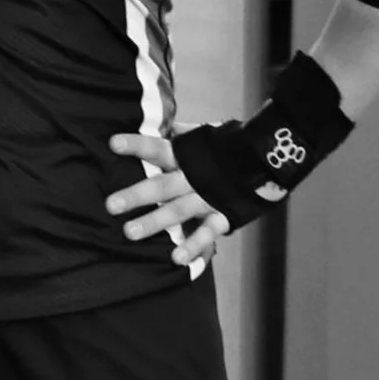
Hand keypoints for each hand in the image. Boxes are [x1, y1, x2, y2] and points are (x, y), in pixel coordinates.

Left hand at [106, 134, 229, 266]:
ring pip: (178, 211)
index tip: (113, 144)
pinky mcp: (223, 215)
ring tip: (129, 233)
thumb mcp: (203, 136)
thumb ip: (179, 133)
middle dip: (136, 195)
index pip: (157, 148)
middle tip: (110, 205)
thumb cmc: (226, 148)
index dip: (136, 145)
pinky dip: (194, 246)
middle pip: (161, 186)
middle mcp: (193, 177)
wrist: (268, 161)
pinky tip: (176, 258)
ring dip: (154, 223)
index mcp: (186, 155)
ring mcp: (208, 197)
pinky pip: (208, 232)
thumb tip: (157, 121)